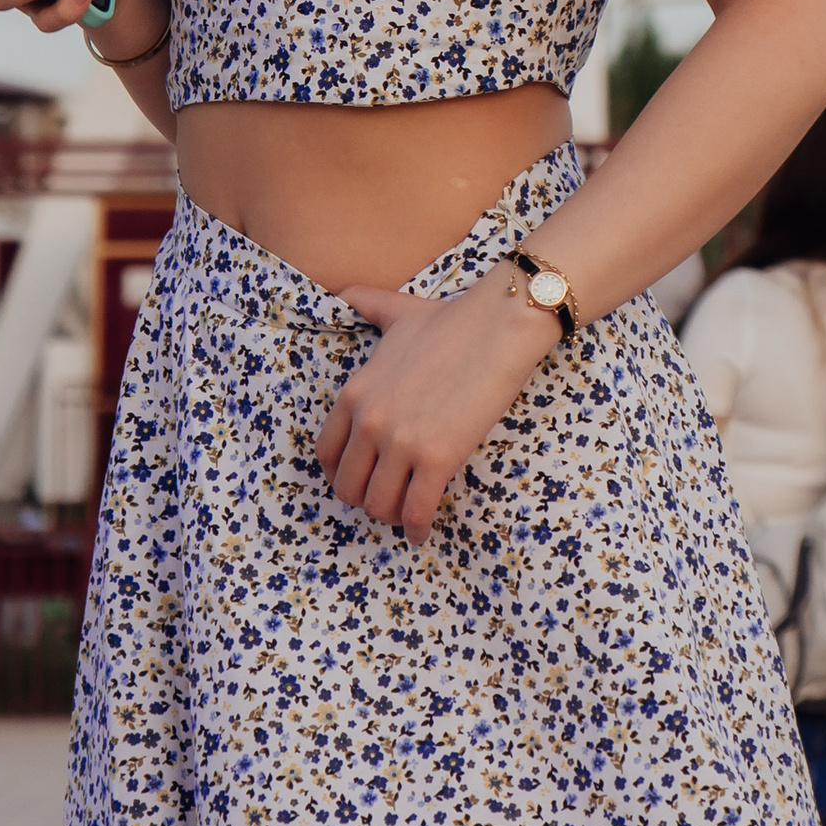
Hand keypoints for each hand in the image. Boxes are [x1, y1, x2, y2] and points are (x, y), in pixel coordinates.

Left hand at [315, 272, 560, 541]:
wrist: (498, 327)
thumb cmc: (450, 321)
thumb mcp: (394, 311)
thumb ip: (363, 304)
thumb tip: (341, 292)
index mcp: (354, 393)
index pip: (328, 454)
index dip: (340, 474)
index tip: (356, 479)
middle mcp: (370, 421)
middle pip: (348, 486)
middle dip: (364, 499)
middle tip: (384, 500)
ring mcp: (402, 442)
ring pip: (379, 505)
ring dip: (391, 516)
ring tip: (405, 515)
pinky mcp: (437, 458)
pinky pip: (417, 510)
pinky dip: (417, 529)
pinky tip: (422, 533)